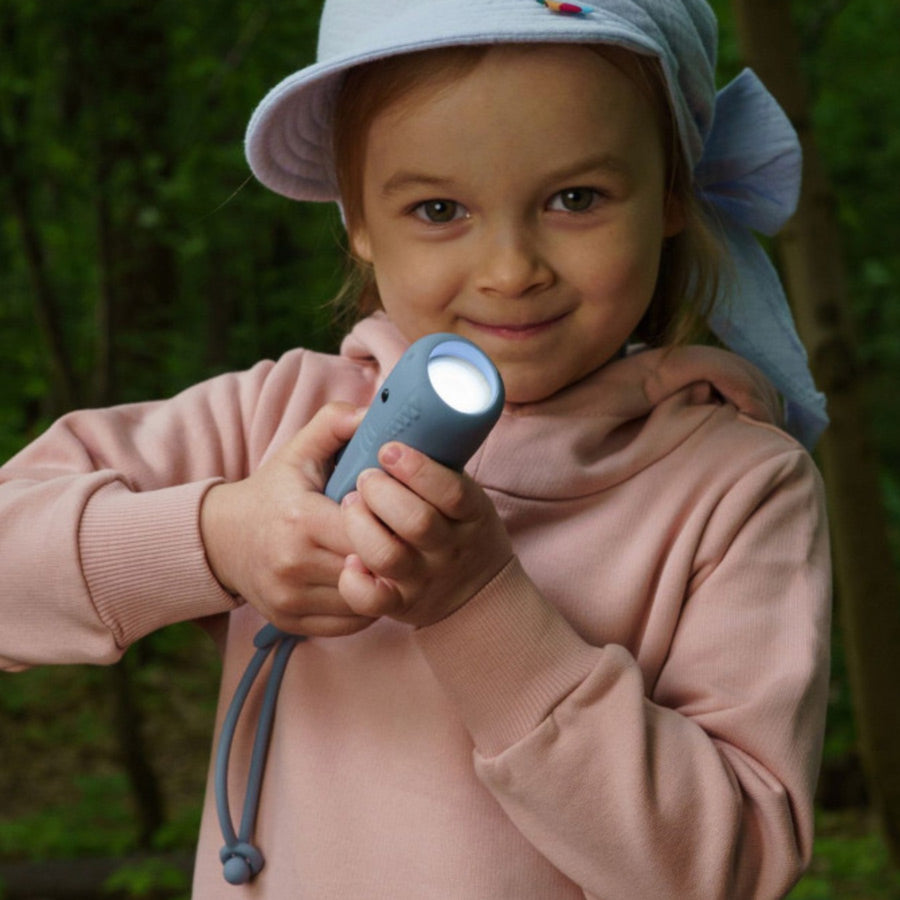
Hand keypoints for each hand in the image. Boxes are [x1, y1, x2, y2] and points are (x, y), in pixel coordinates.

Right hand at [200, 402, 375, 636]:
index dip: (388, 519)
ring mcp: (291, 599)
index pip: (367, 529)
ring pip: (366, 600)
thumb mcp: (298, 450)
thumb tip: (378, 410)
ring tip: (387, 558)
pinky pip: (351, 624)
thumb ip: (336, 422)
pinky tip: (367, 582)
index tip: (392, 509)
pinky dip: (367, 606)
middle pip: (370, 567)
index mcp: (301, 519)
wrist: (221, 538)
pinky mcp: (292, 622)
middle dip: (392, 552)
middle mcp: (293, 565)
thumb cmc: (273, 491)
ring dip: (384, 582)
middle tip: (402, 537)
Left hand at [338, 442, 512, 627]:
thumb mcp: (464, 490)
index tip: (390, 448)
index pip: (451, 491)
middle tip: (365, 476)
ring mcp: (423, 578)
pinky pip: (373, 600)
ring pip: (388, 556)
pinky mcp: (399, 604)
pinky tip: (348, 560)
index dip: (418, 469)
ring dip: (362, 525)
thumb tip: (388, 412)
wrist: (476, 593)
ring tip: (350, 503)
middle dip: (381, 492)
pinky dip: (356, 581)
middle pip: (417, 522)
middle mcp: (449, 548)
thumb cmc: (458, 526)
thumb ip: (435, 459)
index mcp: (471, 513)